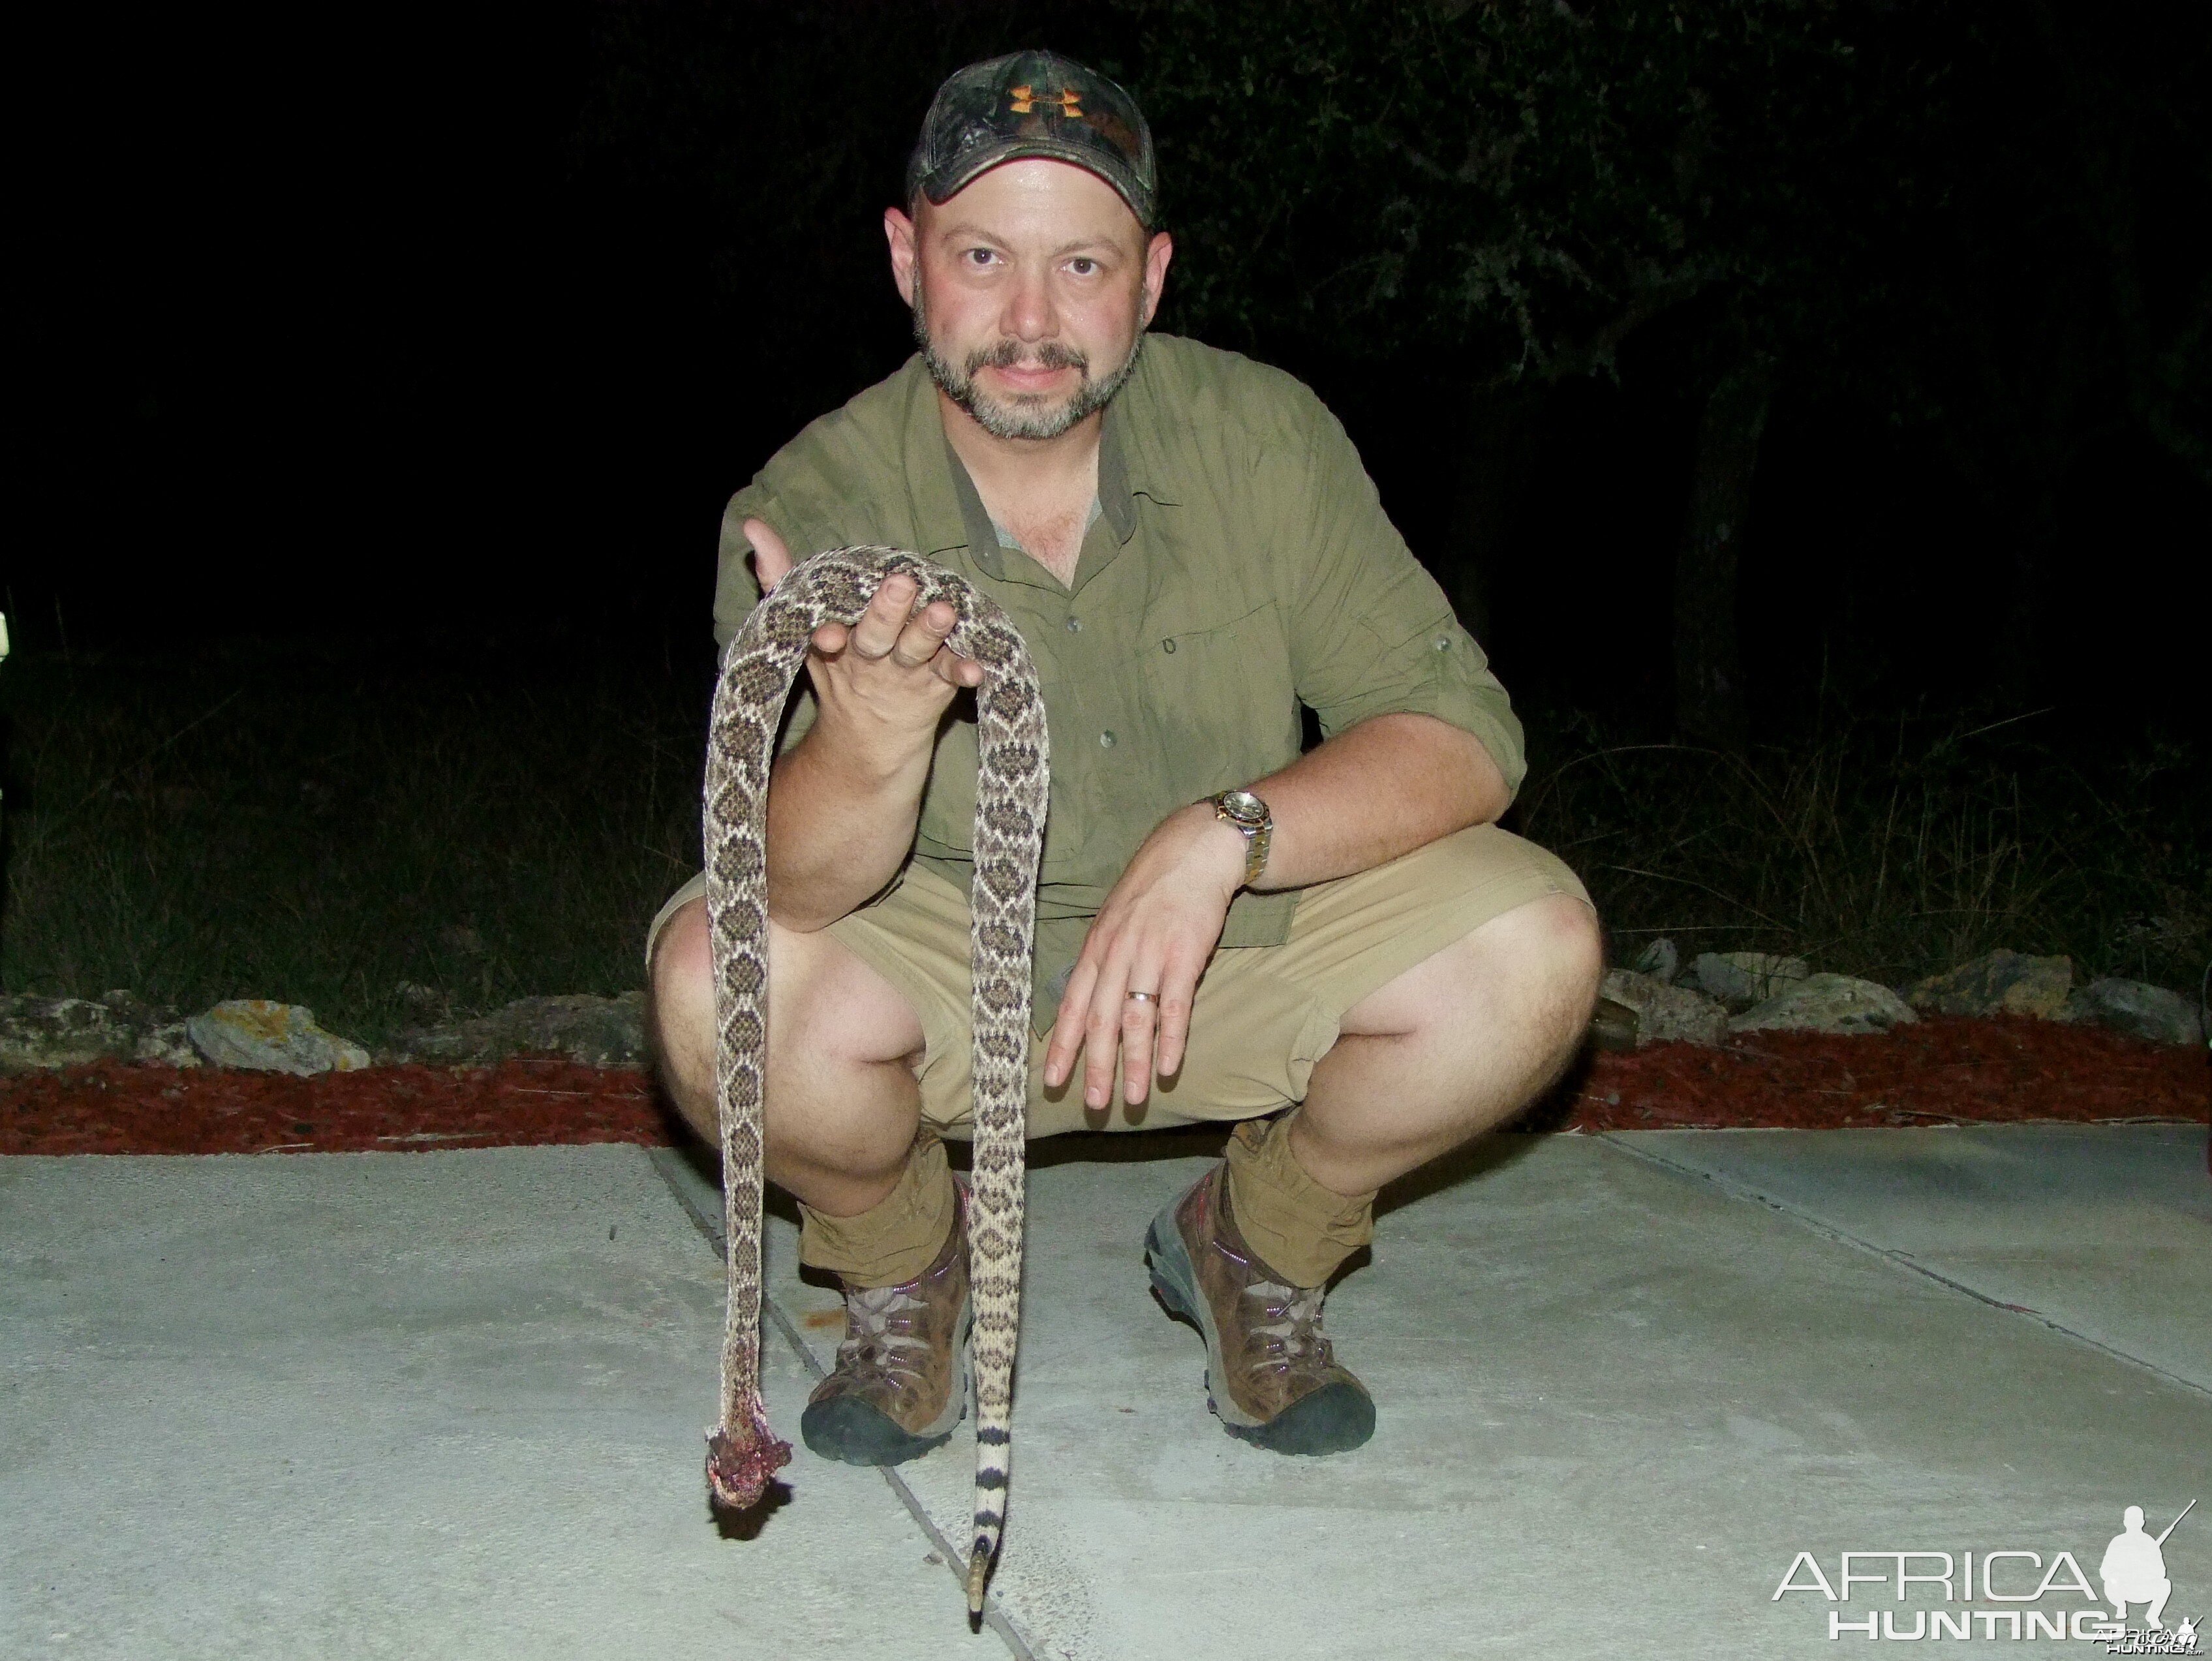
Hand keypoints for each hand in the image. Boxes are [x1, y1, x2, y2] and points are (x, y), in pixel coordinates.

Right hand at [748, 517, 983, 767]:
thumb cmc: (837, 662)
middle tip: (900, 584)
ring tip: (944, 612)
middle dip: (887, 612)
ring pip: (915, 650)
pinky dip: (963, 670)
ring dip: (929, 631)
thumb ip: (779, 575)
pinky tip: (978, 668)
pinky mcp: (935, 684)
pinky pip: (949, 674)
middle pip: (875, 636)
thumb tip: (752, 526)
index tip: (829, 637)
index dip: (826, 637)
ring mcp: (903, 672)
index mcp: (833, 642)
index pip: (824, 637)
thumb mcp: (800, 626)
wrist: (867, 742)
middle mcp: (868, 658)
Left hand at [1043, 803, 1248, 1109]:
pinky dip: (1170, 1039)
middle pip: (1100, 1020)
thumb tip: (1088, 1002)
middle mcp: (1117, 954)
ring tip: (1131, 1098)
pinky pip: (1174, 1006)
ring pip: (1135, 1019)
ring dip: (1132, 1063)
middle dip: (1095, 1066)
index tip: (1052, 1080)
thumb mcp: (1114, 920)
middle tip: (1092, 1104)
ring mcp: (1150, 954)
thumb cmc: (1154, 891)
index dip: (1062, 1044)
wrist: (1193, 853)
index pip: (1072, 1004)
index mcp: (1096, 948)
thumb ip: (1103, 961)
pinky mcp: (1185, 955)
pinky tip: (1167, 1067)